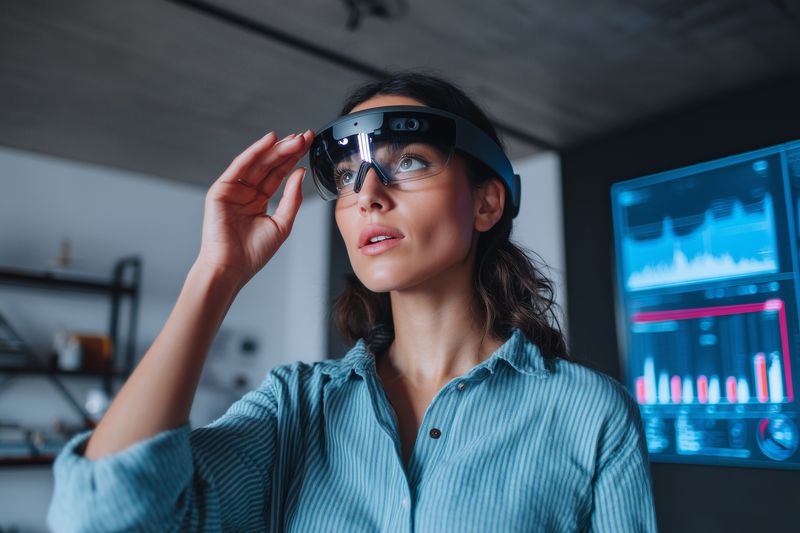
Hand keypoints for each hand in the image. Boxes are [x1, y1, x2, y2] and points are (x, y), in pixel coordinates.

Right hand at [195, 129, 314, 288]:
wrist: (231, 268)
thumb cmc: (253, 253)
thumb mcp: (282, 223)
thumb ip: (291, 198)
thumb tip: (300, 173)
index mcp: (259, 201)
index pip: (278, 175)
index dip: (293, 160)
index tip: (308, 145)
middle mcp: (246, 193)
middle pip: (269, 166)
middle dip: (287, 150)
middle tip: (305, 137)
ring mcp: (233, 190)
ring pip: (257, 163)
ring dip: (275, 149)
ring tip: (294, 139)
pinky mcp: (220, 190)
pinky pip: (239, 167)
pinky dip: (254, 152)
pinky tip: (269, 141)